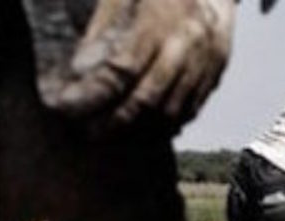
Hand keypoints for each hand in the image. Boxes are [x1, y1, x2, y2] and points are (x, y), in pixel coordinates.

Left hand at [51, 0, 235, 130]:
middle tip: (90, 133)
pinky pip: (190, 110)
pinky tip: (146, 130)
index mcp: (159, 21)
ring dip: (141, 129)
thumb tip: (79, 68)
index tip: (69, 108)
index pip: (122, 69)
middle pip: (148, 97)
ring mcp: (205, 64)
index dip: (94, 93)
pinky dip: (166, 125)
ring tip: (115, 136)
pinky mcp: (216, 75)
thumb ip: (103, 29)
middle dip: (115, 121)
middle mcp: (185, 46)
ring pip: (171, 111)